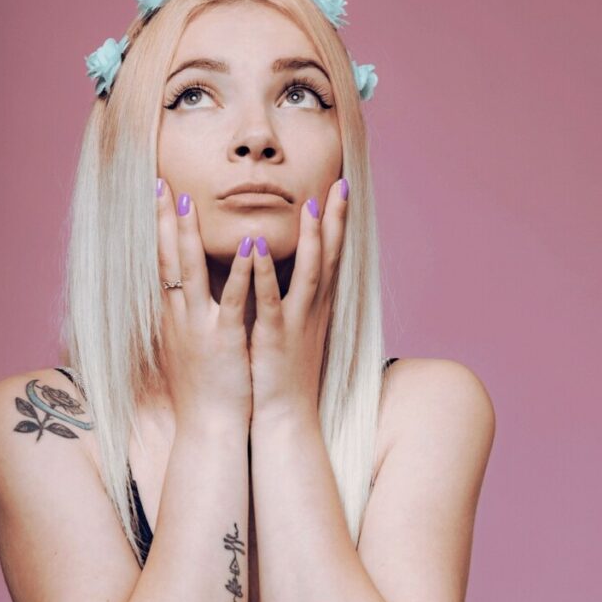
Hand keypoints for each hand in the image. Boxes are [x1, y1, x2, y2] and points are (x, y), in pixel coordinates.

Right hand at [156, 180, 253, 424]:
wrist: (208, 428)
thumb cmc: (202, 387)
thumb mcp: (188, 346)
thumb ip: (185, 316)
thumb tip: (182, 294)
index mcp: (173, 316)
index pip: (160, 263)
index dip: (157, 229)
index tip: (155, 197)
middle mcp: (180, 316)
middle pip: (167, 258)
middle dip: (163, 220)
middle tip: (160, 184)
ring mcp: (200, 326)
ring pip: (191, 272)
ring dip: (189, 235)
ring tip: (190, 200)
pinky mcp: (225, 339)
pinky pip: (232, 299)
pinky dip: (239, 271)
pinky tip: (246, 244)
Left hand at [249, 178, 348, 418]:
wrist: (285, 417)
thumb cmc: (284, 373)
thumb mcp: (293, 328)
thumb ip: (294, 299)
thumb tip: (290, 273)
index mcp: (314, 305)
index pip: (331, 255)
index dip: (336, 222)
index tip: (340, 188)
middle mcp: (312, 309)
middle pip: (330, 256)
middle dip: (335, 219)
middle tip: (341, 184)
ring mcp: (295, 322)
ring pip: (309, 273)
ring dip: (311, 239)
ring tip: (310, 205)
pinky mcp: (274, 337)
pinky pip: (271, 300)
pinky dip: (265, 272)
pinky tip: (260, 247)